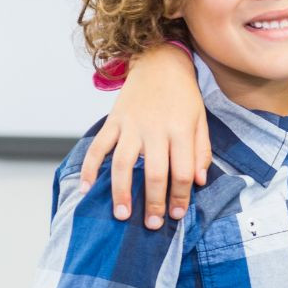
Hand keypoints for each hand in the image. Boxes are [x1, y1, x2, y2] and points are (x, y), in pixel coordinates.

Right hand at [80, 44, 208, 228]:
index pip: (182, 171)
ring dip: (120, 192)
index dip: (180, 196)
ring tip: (121, 215)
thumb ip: (201, 151)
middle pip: (154, 173)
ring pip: (122, 164)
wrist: (159, 62)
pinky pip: (97, 147)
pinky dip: (89, 168)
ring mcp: (131, 125)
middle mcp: (155, 130)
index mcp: (181, 131)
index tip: (176, 215)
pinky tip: (86, 189)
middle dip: (152, 202)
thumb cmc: (184, 96)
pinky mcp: (113, 121)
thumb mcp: (201, 120)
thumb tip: (198, 181)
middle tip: (150, 225)